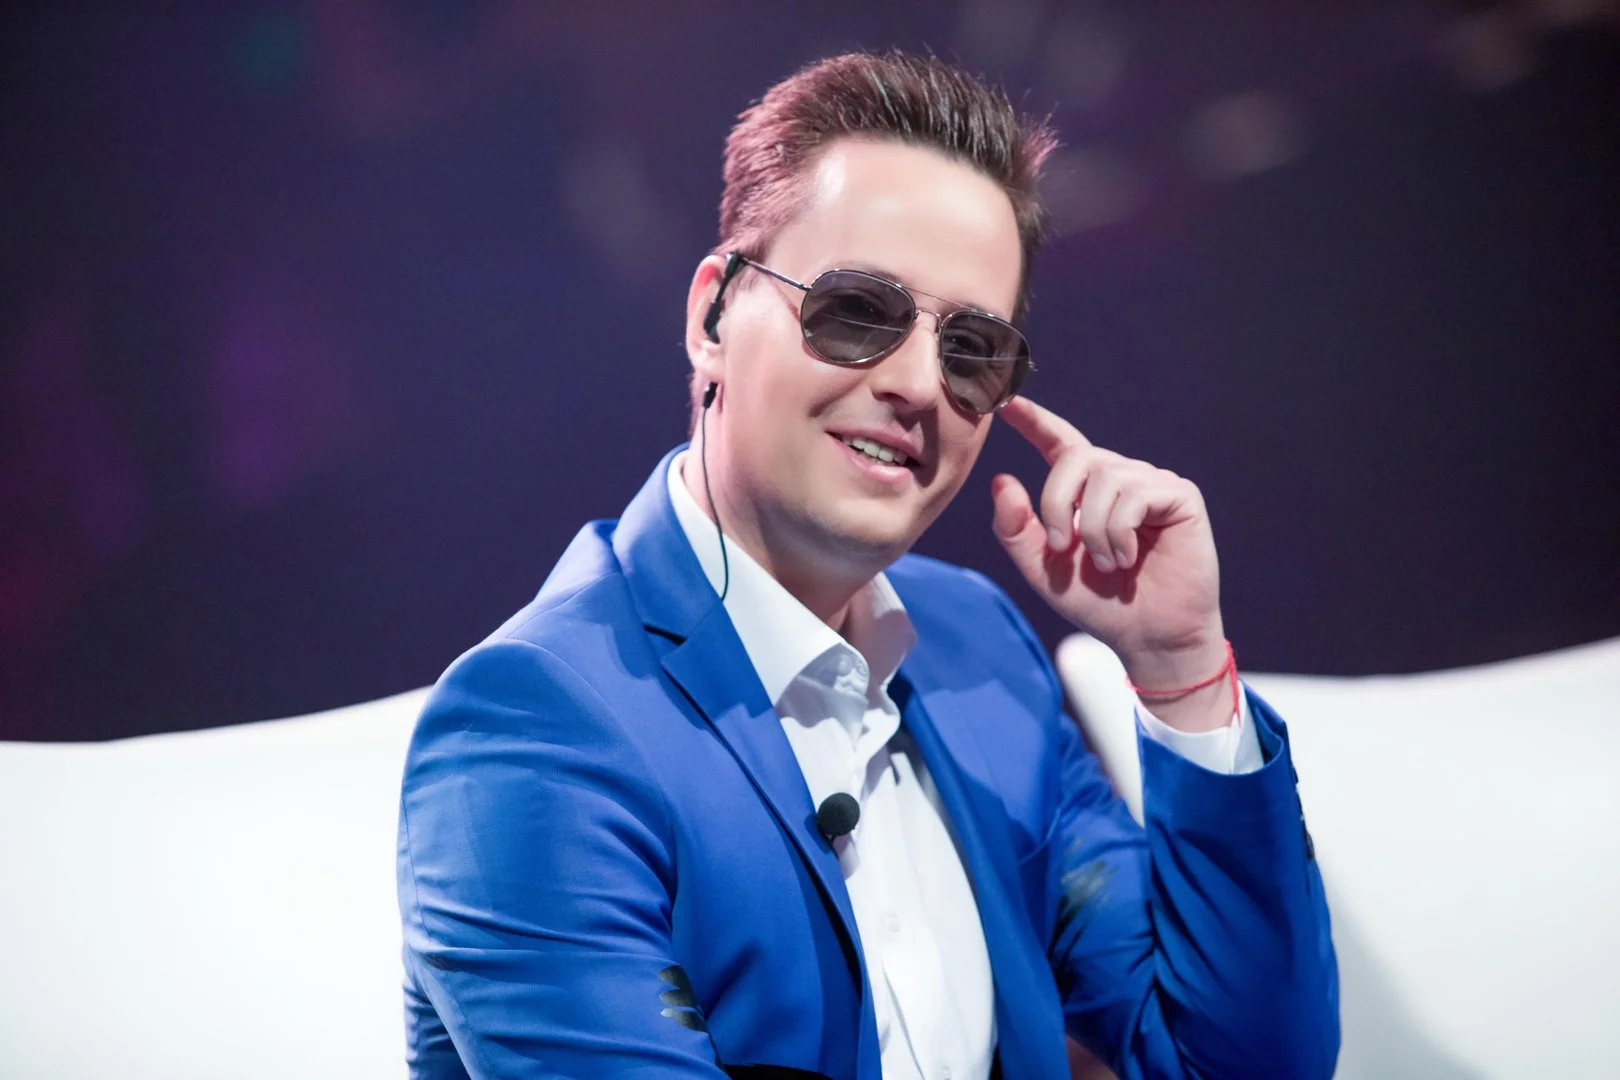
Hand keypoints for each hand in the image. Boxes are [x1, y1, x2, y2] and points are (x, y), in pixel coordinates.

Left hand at [991, 396, 1230, 726]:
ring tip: (1106, 564)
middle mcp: (1119, 478)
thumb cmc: (1099, 604)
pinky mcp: (1180, 496)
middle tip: (1061, 547)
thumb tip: (1002, 480)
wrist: (1148, 637)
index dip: (1035, 420)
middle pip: (1075, 459)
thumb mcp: (1043, 569)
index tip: (1007, 402)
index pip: (1059, 443)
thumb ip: (1017, 528)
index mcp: (1085, 491)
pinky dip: (1119, 531)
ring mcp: (1151, 484)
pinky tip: (1128, 559)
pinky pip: (1135, 494)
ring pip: (1105, 478)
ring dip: (1093, 529)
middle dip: (1056, 502)